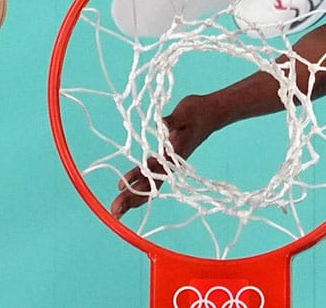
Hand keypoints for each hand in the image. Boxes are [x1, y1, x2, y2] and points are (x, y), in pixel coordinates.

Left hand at [110, 95, 218, 218]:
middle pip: (148, 186)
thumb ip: (172, 121)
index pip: (151, 170)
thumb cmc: (198, 112)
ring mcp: (168, 162)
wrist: (211, 113)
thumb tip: (161, 124)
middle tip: (114, 212)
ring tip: (118, 209)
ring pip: (148, 184)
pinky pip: (151, 174)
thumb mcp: (185, 113)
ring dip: (132, 196)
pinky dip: (138, 182)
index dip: (135, 179)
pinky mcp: (167, 157)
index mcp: (173, 154)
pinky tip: (126, 187)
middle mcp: (169, 162)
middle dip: (130, 199)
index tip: (120, 188)